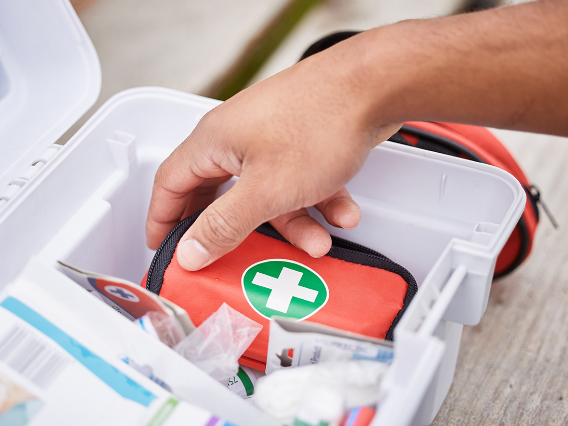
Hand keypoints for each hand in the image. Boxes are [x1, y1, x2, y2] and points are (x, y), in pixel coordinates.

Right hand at [146, 33, 400, 269]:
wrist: (377, 86)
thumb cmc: (320, 122)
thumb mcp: (266, 190)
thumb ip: (224, 224)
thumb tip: (190, 251)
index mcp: (214, 142)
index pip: (170, 184)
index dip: (163, 219)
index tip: (163, 247)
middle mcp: (237, 137)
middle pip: (220, 193)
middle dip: (235, 230)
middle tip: (230, 257)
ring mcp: (271, 136)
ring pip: (268, 193)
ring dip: (292, 222)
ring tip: (317, 243)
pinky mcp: (301, 139)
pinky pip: (298, 181)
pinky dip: (316, 201)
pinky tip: (341, 213)